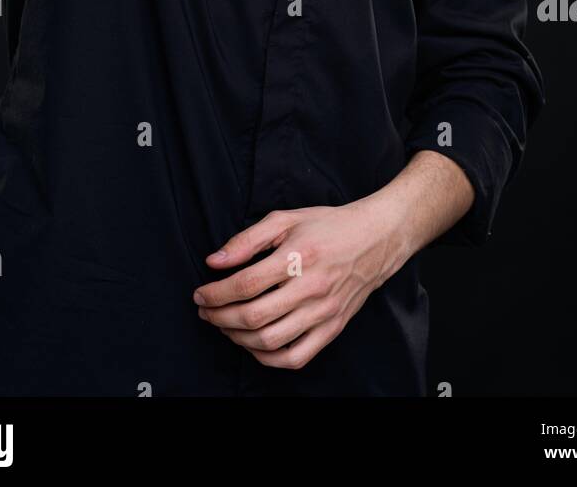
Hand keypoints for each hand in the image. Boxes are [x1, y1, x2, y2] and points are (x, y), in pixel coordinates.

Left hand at [192, 198, 406, 370]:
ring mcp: (324, 312)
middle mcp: (312, 287)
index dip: (216, 293)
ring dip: (238, 338)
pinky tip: (254, 345)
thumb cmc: (327, 225)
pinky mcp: (333, 328)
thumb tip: (214, 262)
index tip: (200, 294)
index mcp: (298, 256)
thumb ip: (247, 240)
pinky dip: (269, 358)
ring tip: (225, 326)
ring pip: (271, 340)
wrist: (375, 239)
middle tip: (206, 311)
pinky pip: (296, 357)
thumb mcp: (286, 219)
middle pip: (254, 316)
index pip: (246, 284)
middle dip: (220, 317)